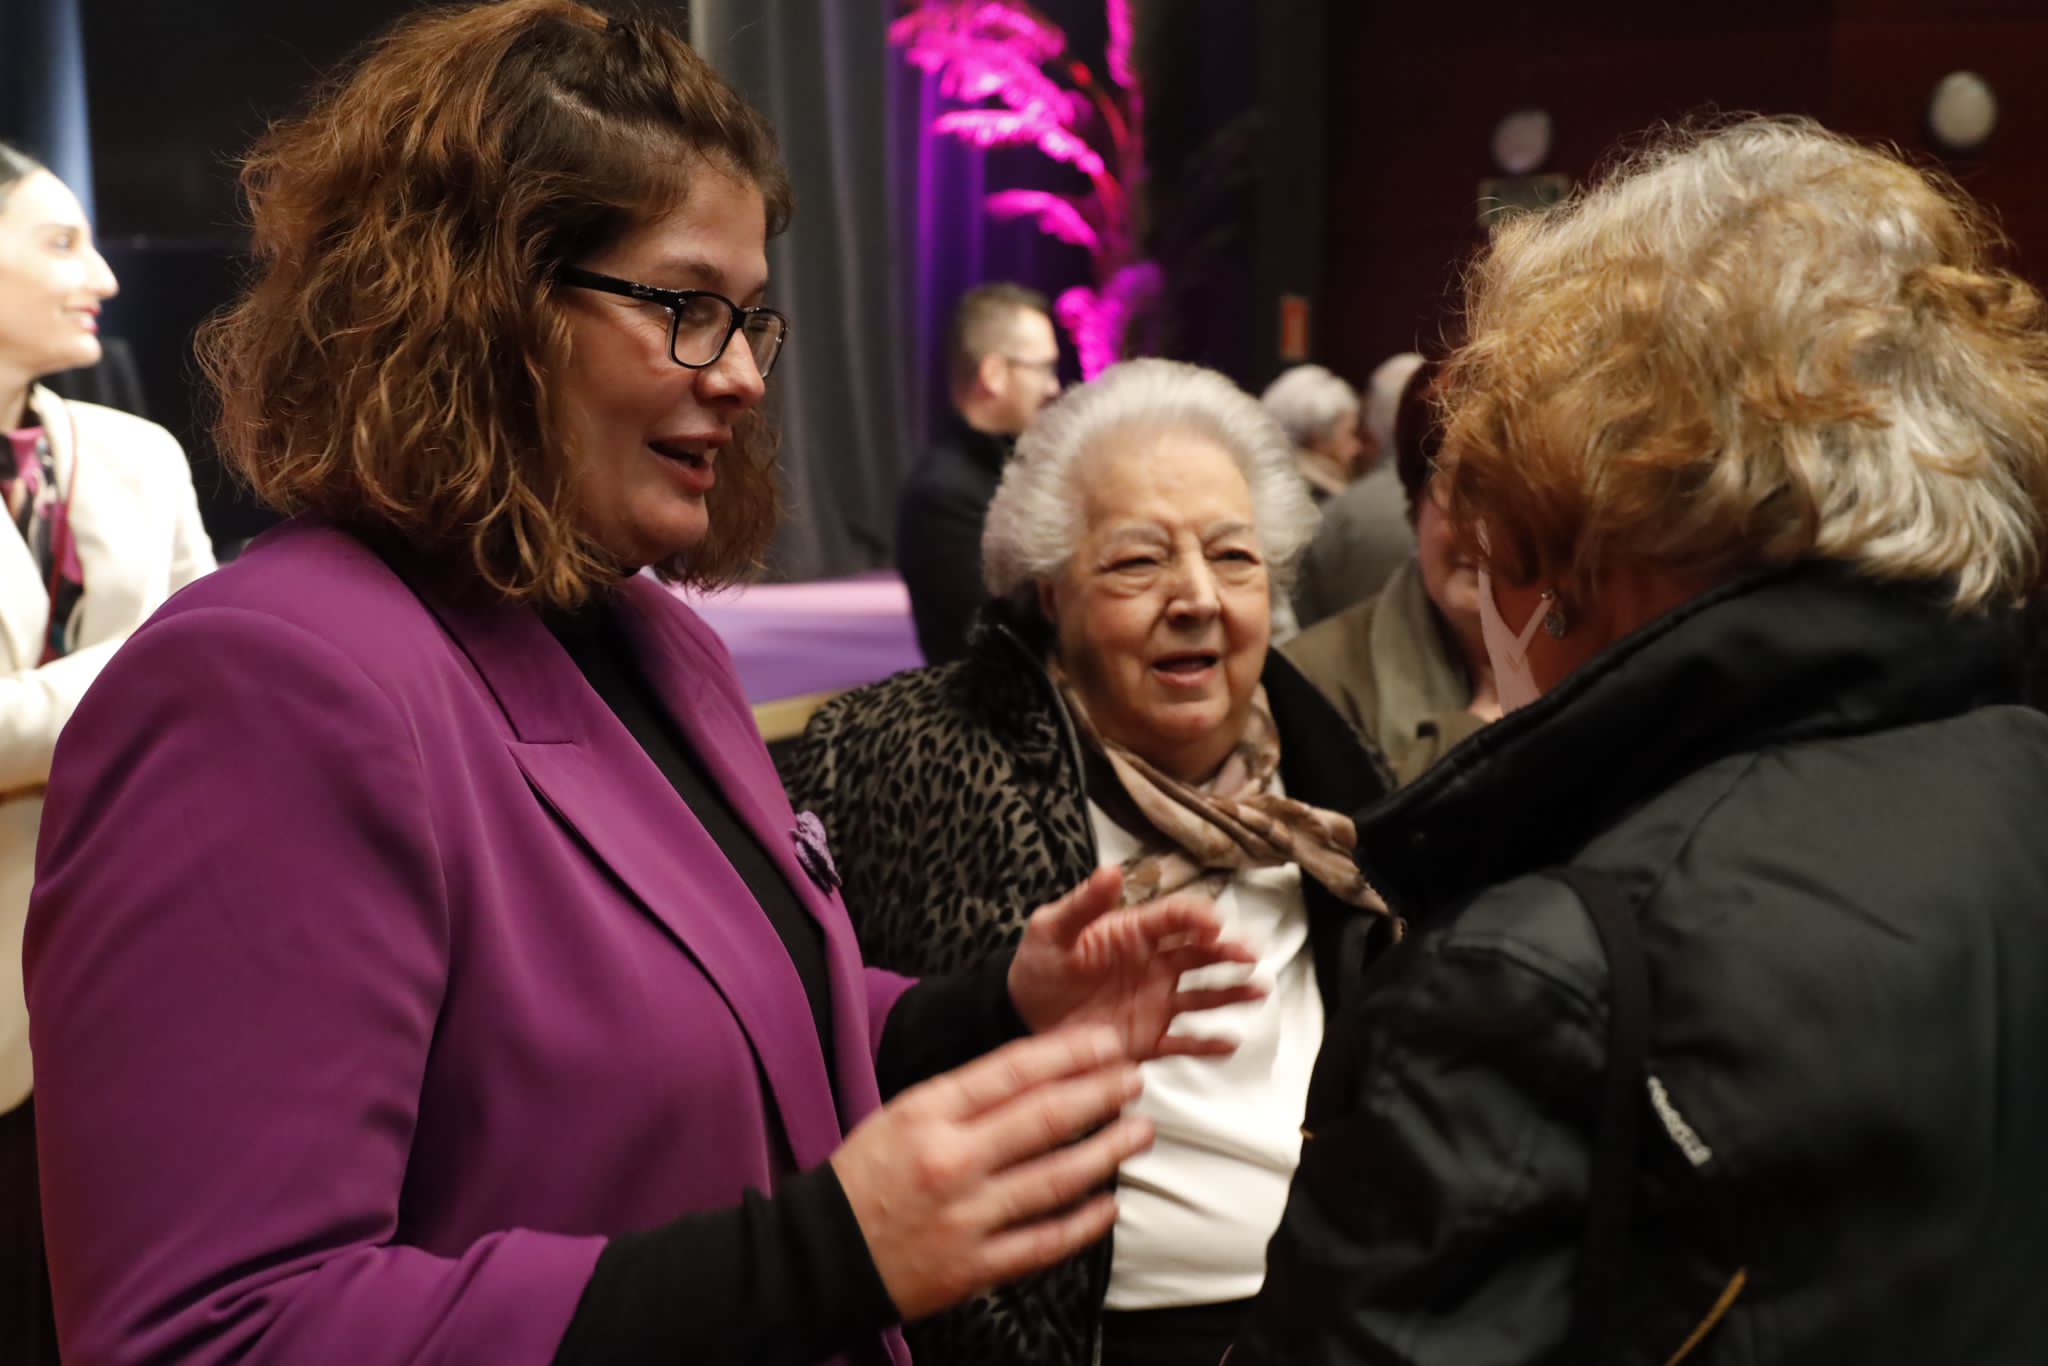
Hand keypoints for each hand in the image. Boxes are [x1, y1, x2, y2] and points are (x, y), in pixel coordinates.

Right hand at [832, 1025, 1153, 1321]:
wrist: (820, 1257)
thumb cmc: (865, 1178)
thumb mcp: (902, 1115)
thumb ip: (965, 1098)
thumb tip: (1040, 1076)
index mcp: (928, 1113)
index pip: (1013, 1071)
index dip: (1070, 1054)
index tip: (1109, 1044)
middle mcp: (951, 1161)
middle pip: (1045, 1118)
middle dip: (1101, 1095)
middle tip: (1135, 1081)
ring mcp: (966, 1217)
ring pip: (1056, 1179)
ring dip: (1107, 1153)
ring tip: (1138, 1133)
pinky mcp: (975, 1267)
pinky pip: (1043, 1243)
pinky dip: (1083, 1224)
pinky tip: (1110, 1204)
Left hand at [1007, 867, 1263, 1060]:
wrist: (1020, 1016)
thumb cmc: (1038, 965)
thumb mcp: (1051, 929)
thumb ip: (1083, 904)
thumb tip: (1110, 870)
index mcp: (1134, 933)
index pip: (1175, 918)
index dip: (1198, 917)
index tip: (1214, 924)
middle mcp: (1153, 965)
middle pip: (1200, 953)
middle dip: (1228, 952)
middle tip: (1249, 954)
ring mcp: (1154, 1002)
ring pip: (1203, 995)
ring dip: (1232, 992)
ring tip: (1259, 991)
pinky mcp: (1148, 1038)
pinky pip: (1184, 1042)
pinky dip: (1207, 1045)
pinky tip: (1230, 1043)